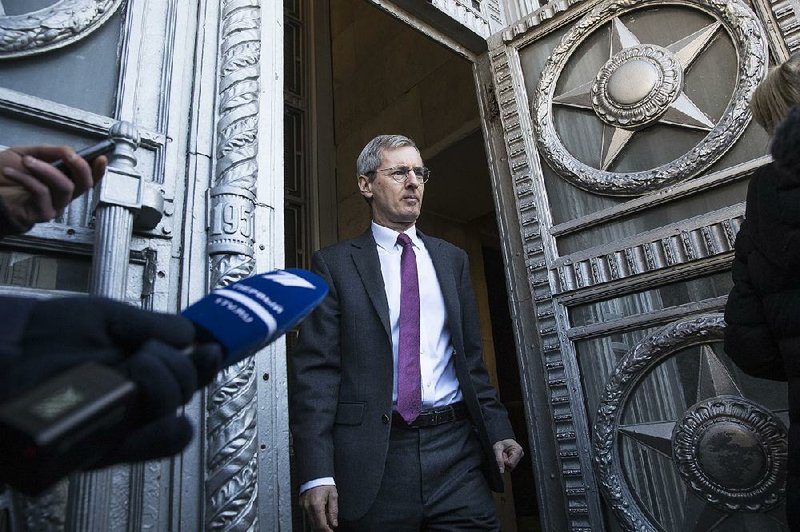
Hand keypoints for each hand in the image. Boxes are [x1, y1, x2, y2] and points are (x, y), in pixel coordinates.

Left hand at [0, 145, 106, 234]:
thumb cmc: (3, 177)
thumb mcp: (26, 154)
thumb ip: (49, 152)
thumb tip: (69, 150)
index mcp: (61, 181)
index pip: (87, 177)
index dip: (98, 169)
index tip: (101, 157)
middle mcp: (61, 196)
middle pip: (85, 184)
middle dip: (79, 166)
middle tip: (67, 154)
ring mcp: (54, 206)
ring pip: (64, 187)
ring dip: (46, 170)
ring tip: (27, 161)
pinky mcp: (41, 213)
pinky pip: (41, 193)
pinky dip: (26, 178)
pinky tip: (11, 172)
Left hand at [5, 297, 222, 465]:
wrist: (5, 350)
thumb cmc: (44, 334)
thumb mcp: (104, 318)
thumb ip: (149, 324)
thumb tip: (190, 335)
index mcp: (140, 372)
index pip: (187, 374)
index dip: (206, 362)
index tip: (210, 347)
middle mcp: (134, 403)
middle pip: (185, 397)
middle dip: (180, 368)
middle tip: (149, 350)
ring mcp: (120, 428)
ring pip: (174, 426)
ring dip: (166, 390)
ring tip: (137, 367)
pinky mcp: (102, 449)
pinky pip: (147, 448)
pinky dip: (153, 426)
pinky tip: (132, 394)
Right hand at [300, 485, 338, 530]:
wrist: (315, 473)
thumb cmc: (324, 482)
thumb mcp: (333, 495)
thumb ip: (333, 511)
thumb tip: (334, 523)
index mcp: (316, 504)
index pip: (321, 524)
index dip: (327, 530)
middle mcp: (308, 506)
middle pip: (315, 524)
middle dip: (323, 528)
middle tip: (330, 529)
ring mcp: (303, 505)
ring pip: (311, 521)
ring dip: (318, 524)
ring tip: (326, 522)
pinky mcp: (301, 504)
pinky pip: (308, 514)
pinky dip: (314, 517)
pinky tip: (320, 515)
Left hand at [493, 438, 523, 473]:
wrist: (501, 440)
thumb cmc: (500, 443)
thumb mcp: (498, 449)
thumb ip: (499, 460)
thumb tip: (502, 471)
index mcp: (518, 450)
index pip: (511, 463)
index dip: (504, 461)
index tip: (502, 454)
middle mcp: (520, 454)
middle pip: (512, 466)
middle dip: (505, 462)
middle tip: (503, 454)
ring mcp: (519, 457)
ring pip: (511, 467)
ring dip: (506, 462)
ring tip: (504, 455)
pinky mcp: (517, 459)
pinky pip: (511, 465)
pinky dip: (507, 462)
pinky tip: (506, 457)